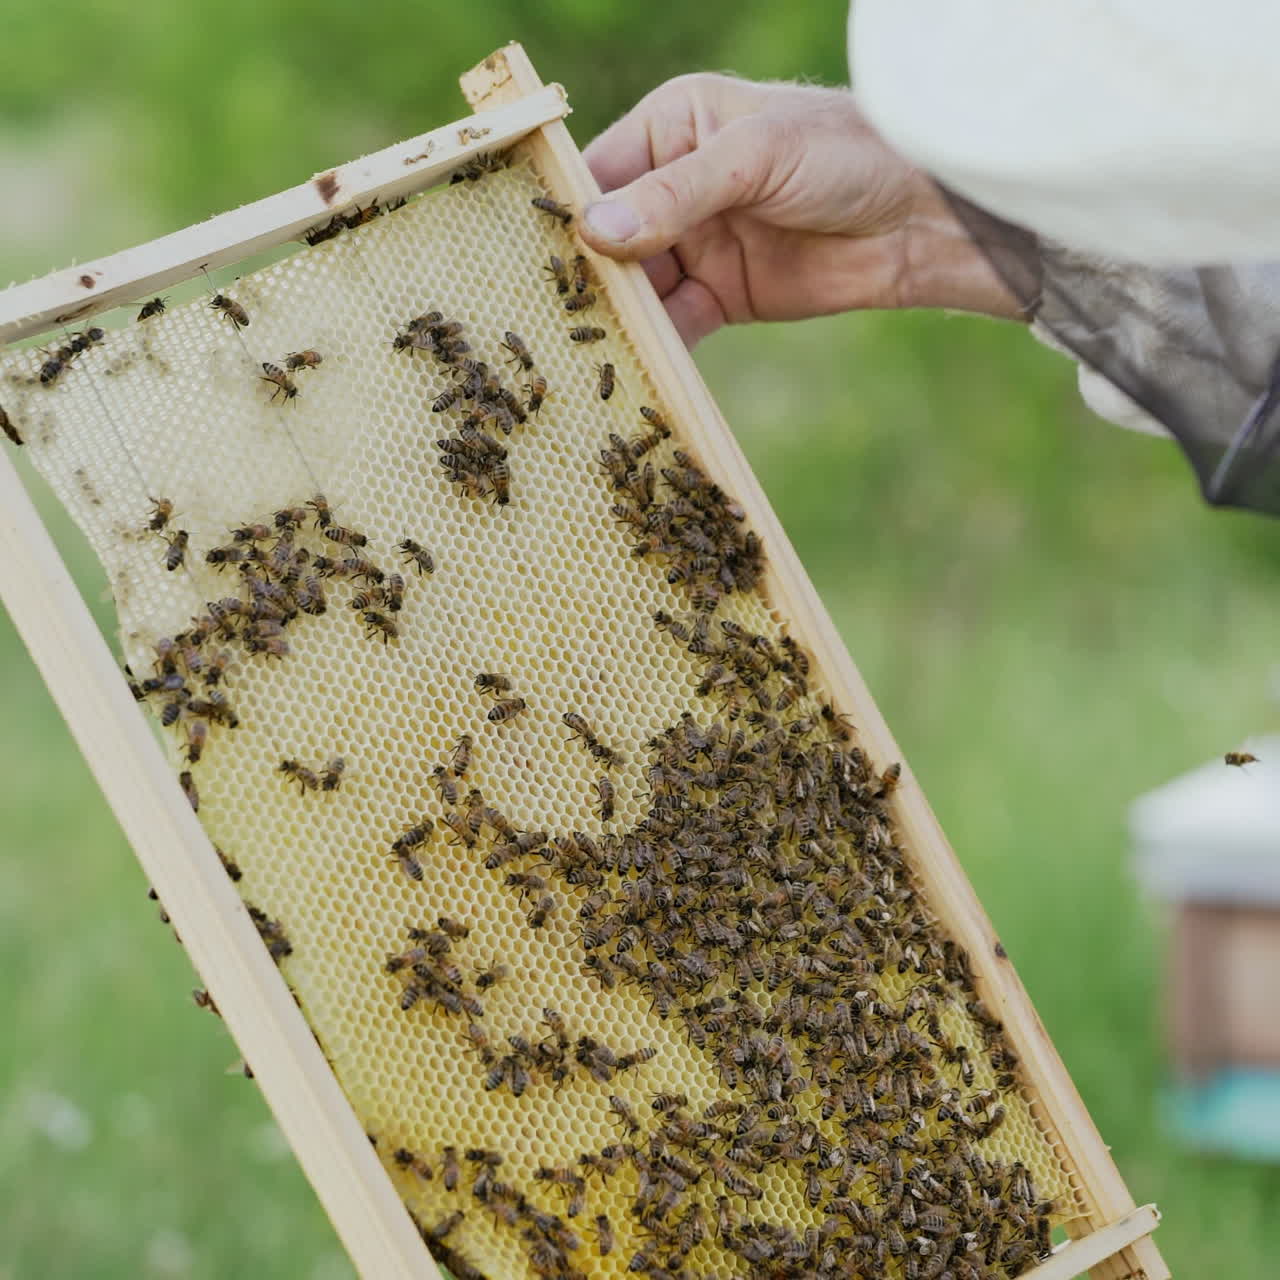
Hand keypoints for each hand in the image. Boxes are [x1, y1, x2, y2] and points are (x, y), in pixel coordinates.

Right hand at [581, 74, 1021, 345]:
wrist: (919, 217)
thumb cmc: (843, 152)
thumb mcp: (753, 159)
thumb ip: (675, 195)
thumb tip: (595, 232)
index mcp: (672, 127)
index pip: (599, 172)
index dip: (567, 213)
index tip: (533, 254)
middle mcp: (674, 186)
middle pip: (609, 237)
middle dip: (586, 275)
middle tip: (550, 315)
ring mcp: (696, 245)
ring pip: (637, 287)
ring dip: (618, 318)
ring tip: (585, 350)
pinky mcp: (721, 297)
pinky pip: (674, 324)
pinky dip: (657, 347)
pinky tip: (636, 367)